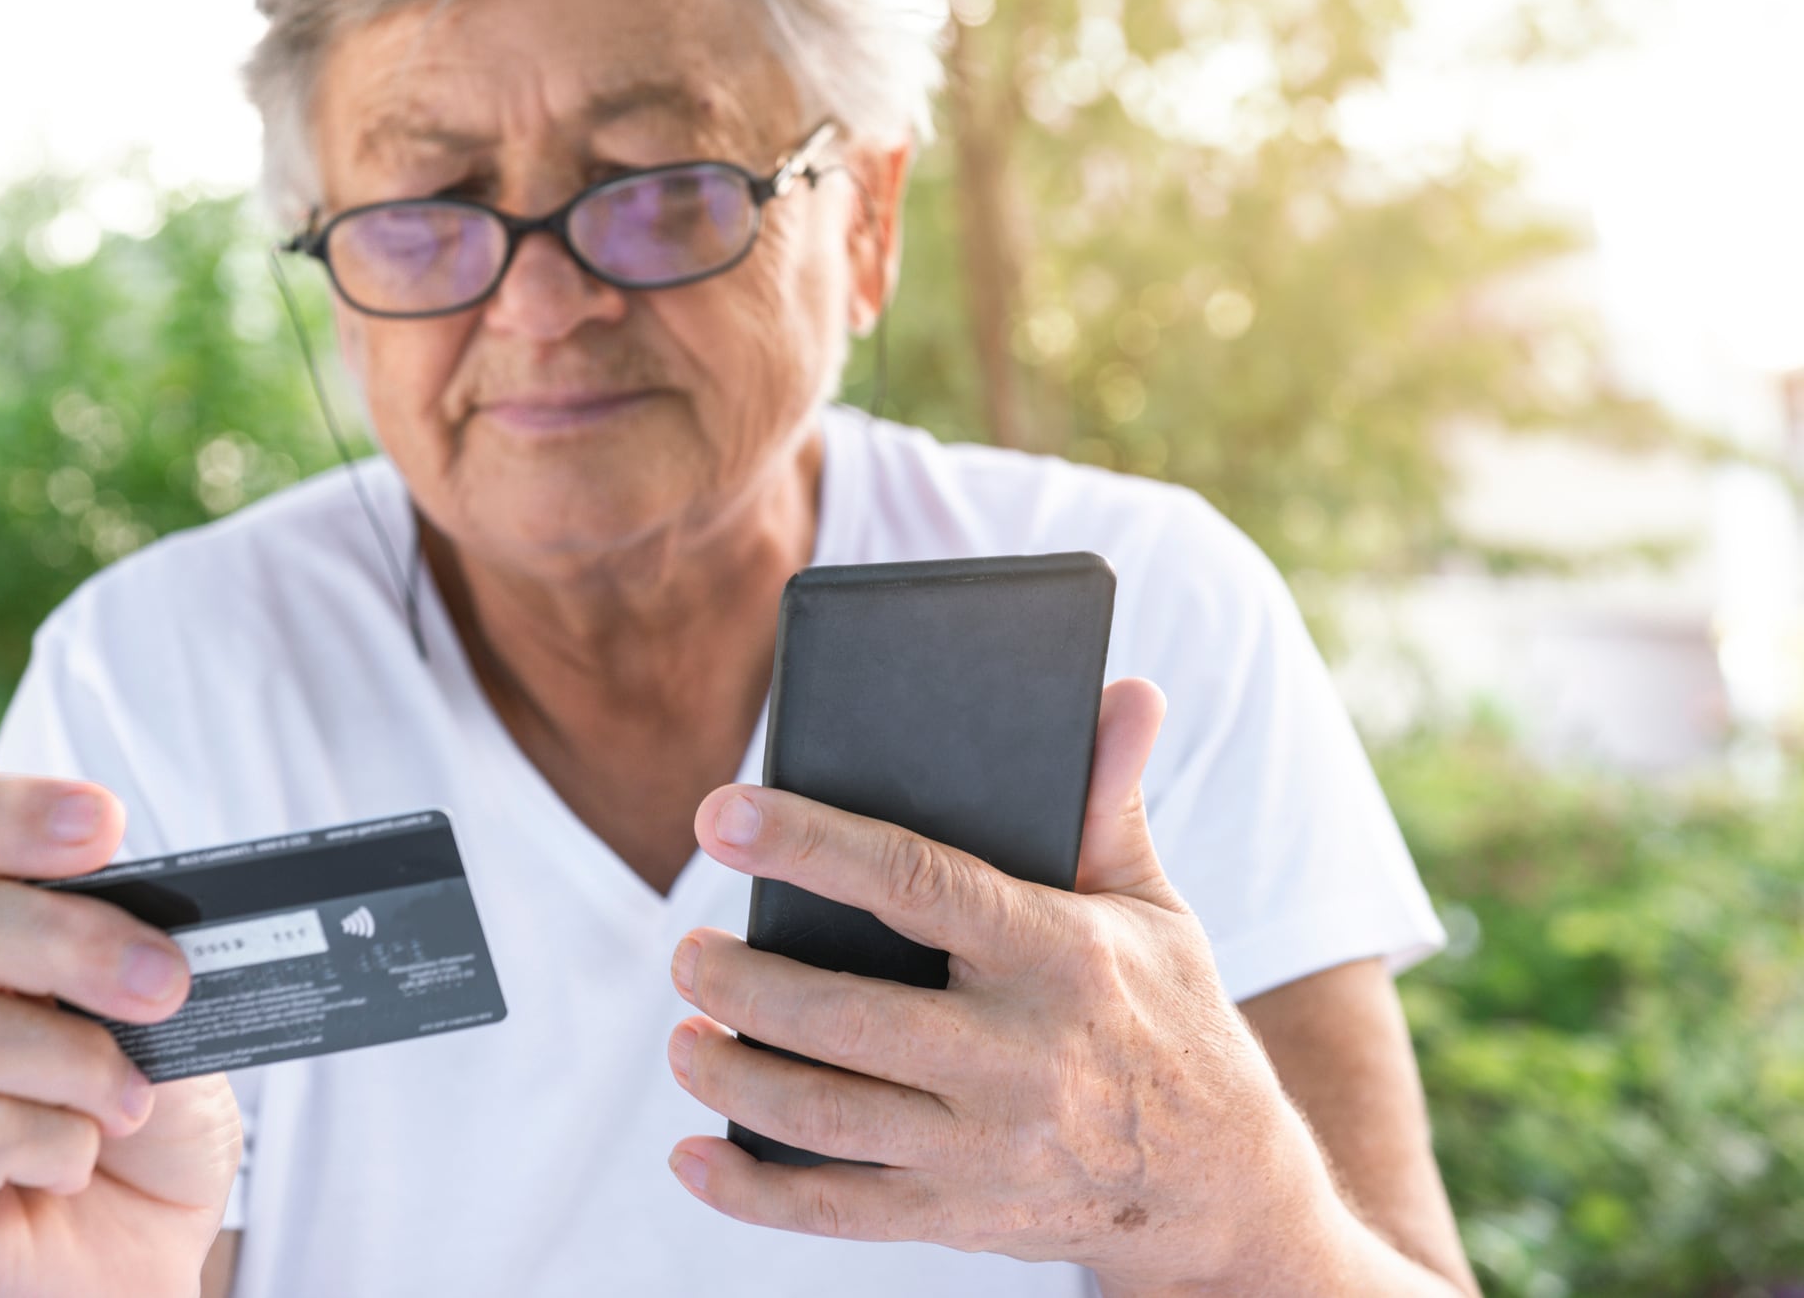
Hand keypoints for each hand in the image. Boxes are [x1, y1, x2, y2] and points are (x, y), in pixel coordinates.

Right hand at [0, 775, 240, 1297]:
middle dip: (74, 942)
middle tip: (166, 982)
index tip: (105, 825)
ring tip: (132, 1099)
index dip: (2, 813)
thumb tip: (157, 923)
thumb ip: (134, 952)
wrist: (136, 1238)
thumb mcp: (158, 1010)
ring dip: (78, 1061)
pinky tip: (74, 1159)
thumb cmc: (134, 1105)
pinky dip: (53, 1144)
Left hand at [665, 679, 1335, 1290]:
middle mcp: (1019, 1057)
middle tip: (687, 949)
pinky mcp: (960, 1216)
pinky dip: (751, 1190)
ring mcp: (986, 1149)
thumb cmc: (1172, 1018)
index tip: (720, 816)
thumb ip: (1109, 801)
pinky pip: (836, 1211)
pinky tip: (692, 1155)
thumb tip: (1125, 691)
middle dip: (743, 981)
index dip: (809, 845)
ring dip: (733, 1073)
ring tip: (684, 1033)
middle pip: (846, 1017)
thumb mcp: (1152, 906)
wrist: (1223, 1189)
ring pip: (825, 1117)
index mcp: (1058, 955)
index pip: (914, 883)